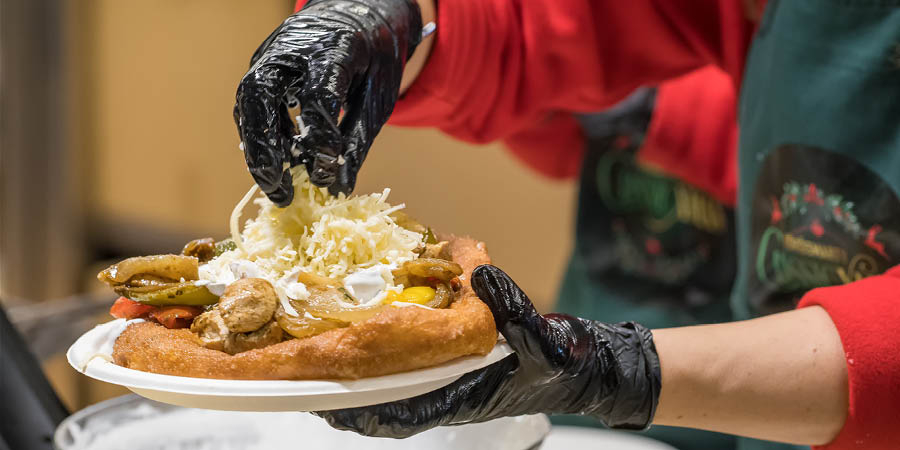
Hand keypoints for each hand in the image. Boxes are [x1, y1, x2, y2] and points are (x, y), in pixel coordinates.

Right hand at [234, 0, 423, 204]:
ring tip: (276, 187)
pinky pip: (253, 105)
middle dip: (265, 146)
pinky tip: (280, 163)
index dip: (320, 136)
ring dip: (257, 148)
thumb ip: (358, 140)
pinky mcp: (262, 67)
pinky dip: (263, 137)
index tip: (325, 171)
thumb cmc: (373, 56)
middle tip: (278, 187)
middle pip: (261, 93)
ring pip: (249, 101)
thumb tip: (339, 187)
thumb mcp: (378, 96)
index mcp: (334, 48)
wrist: (357, 14)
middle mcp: (293, 47)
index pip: (318, 95)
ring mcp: (271, 54)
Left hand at [315, 265, 661, 437]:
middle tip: (299, 374)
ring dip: (356, 375)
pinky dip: (382, 359)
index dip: (357, 410)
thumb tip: (479, 272)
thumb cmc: (562, 361)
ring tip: (318, 355)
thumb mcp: (542, 336)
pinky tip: (365, 337)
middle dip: (342, 394)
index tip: (321, 400)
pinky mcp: (453, 367)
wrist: (584, 365)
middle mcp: (447, 391)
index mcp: (462, 394)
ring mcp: (448, 382)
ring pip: (390, 387)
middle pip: (382, 403)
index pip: (399, 412)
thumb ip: (512, 306)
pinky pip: (408, 370)